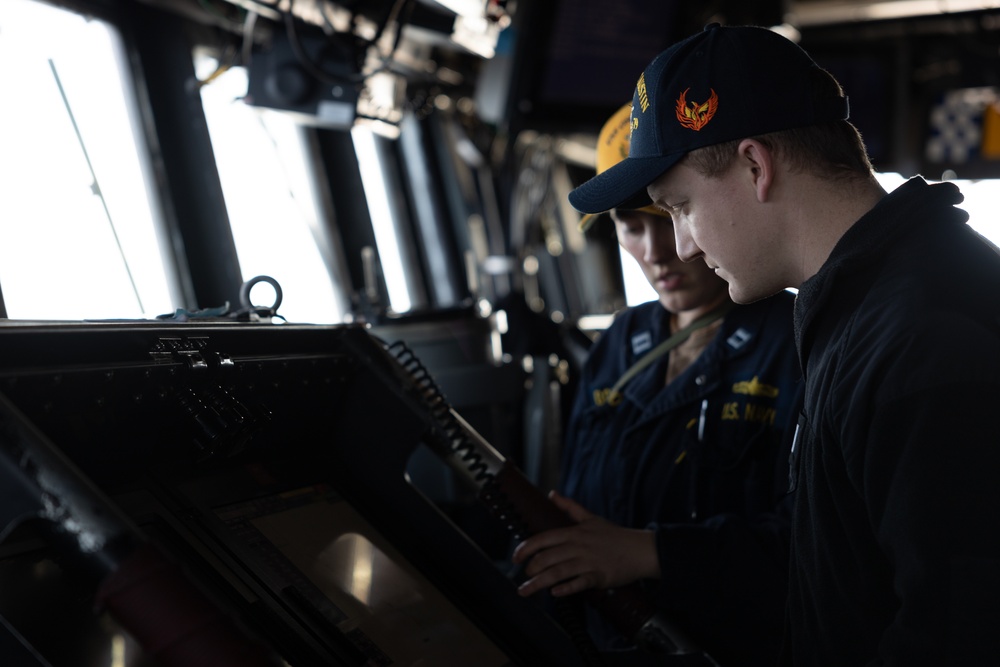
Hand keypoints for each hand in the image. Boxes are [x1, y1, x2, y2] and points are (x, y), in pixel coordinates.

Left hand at [511, 491, 659, 597]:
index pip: (544, 539)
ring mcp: (588, 562)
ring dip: (539, 583)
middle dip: (531, 568)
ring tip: (526, 590)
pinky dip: (566, 588)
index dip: (526, 548)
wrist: (640, 549)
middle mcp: (579, 546)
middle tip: (524, 576)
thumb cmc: (615, 536)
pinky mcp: (599, 576)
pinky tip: (555, 592)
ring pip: (558, 572)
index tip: (515, 557)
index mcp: (574, 533)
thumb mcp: (591, 518)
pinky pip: (579, 583)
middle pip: (547, 557)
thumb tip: (552, 494)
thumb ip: (569, 507)